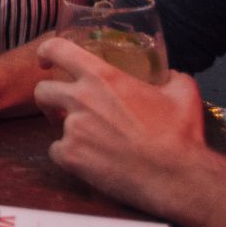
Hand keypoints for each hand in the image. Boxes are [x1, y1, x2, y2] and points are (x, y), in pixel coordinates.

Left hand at [32, 36, 207, 217]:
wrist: (176, 177)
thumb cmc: (180, 134)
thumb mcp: (183, 94)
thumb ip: (172, 78)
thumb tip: (170, 75)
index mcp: (103, 77)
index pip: (57, 49)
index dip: (46, 52)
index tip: (46, 62)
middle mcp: (81, 99)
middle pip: (42, 90)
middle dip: (48, 98)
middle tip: (60, 108)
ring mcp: (73, 128)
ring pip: (53, 125)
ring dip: (66, 130)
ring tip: (88, 140)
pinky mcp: (70, 156)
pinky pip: (57, 151)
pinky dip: (70, 156)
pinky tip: (90, 161)